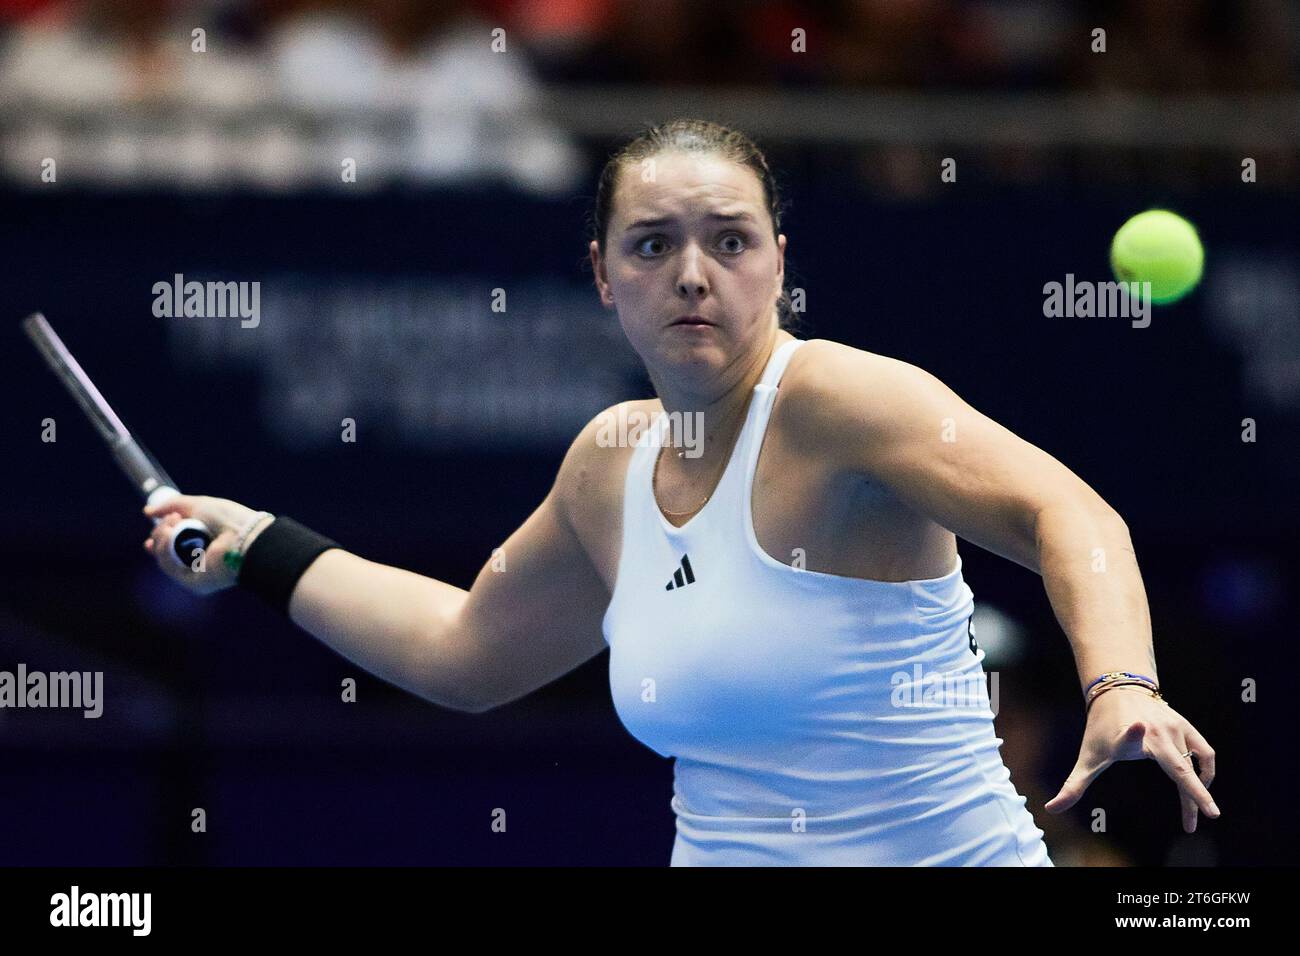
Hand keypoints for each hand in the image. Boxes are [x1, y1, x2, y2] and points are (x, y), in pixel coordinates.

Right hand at [141, 495, 267, 595]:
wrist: (244, 535)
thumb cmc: (228, 518)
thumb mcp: (198, 505)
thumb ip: (173, 506)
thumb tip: (147, 512)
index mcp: (200, 546)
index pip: (171, 549)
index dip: (157, 541)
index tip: (150, 534)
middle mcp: (197, 562)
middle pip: (162, 553)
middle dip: (159, 535)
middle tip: (172, 520)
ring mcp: (194, 574)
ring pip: (163, 559)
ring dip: (162, 538)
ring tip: (175, 522)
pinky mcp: (193, 583)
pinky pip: (169, 566)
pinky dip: (165, 548)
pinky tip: (171, 534)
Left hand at [1044, 685, 1218, 832]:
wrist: (1118, 692)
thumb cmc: (1101, 729)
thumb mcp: (1088, 757)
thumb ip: (1074, 786)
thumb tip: (1051, 809)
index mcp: (1128, 737)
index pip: (1129, 735)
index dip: (1132, 733)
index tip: (1137, 726)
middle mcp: (1155, 731)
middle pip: (1179, 766)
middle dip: (1195, 792)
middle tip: (1210, 816)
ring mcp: (1174, 728)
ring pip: (1195, 765)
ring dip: (1199, 790)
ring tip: (1197, 812)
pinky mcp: (1185, 726)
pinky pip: (1205, 753)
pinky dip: (1206, 771)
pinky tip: (1201, 786)